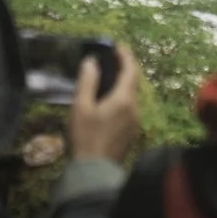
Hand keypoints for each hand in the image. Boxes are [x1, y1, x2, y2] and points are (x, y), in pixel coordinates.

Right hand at [67, 43, 141, 163]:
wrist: (95, 171)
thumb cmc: (86, 137)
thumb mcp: (81, 107)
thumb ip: (87, 82)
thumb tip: (92, 61)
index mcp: (124, 99)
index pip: (131, 70)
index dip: (125, 56)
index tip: (117, 46)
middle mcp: (134, 108)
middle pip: (133, 82)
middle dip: (124, 68)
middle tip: (111, 59)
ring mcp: (135, 121)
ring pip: (131, 95)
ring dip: (122, 83)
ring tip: (107, 77)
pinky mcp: (131, 131)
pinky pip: (129, 107)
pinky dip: (121, 96)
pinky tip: (108, 99)